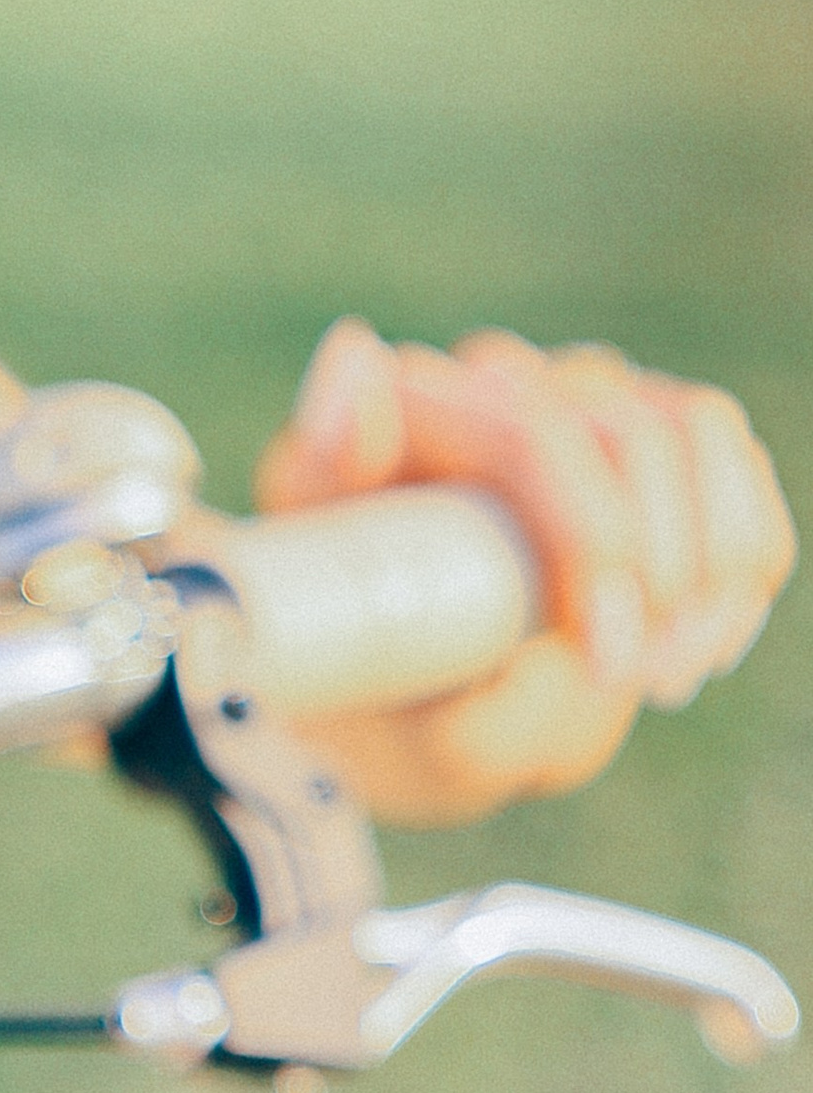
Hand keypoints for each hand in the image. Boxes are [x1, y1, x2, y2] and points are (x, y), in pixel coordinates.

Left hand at [254, 319, 795, 824]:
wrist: (402, 709)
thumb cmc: (365, 683)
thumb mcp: (347, 667)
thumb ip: (363, 552)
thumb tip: (363, 385)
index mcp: (399, 418)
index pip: (529, 436)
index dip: (592, 540)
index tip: (604, 658)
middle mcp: (495, 384)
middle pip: (628, 431)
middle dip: (659, 568)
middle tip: (640, 678)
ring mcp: (576, 401)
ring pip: (695, 430)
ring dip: (713, 560)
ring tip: (672, 671)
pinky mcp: (643, 437)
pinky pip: (729, 461)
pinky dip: (745, 550)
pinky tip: (710, 637)